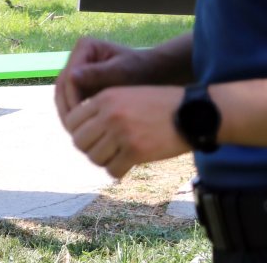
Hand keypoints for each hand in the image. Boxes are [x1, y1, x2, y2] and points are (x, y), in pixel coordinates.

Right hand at [55, 37, 155, 123]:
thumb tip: (71, 76)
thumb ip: (97, 74)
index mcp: (84, 47)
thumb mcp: (121, 71)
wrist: (153, 73)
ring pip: (63, 94)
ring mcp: (77, 70)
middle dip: (67, 107)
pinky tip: (81, 129)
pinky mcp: (80, 83)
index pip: (70, 75)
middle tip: (74, 129)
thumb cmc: (141, 69)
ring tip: (77, 132)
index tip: (82, 118)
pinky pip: (71, 100)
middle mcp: (77, 57)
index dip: (72, 97)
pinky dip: (74, 114)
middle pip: (62, 85)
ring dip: (67, 113)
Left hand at [63, 85, 187, 178]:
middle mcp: (110, 114)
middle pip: (79, 141)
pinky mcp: (135, 151)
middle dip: (89, 148)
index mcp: (105, 97)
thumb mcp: (128, 95)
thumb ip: (105, 108)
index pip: (72, 120)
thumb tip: (82, 131)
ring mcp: (121, 133)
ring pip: (94, 157)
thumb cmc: (162, 104)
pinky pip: (112, 169)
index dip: (78, 132)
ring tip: (116, 157)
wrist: (194, 112)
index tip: (90, 138)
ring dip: (103, 160)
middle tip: (103, 150)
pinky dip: (117, 171)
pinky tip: (126, 166)